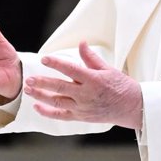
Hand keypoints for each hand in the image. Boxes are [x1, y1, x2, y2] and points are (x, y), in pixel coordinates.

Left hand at [23, 41, 142, 128]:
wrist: (131, 107)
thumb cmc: (121, 86)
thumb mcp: (108, 69)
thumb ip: (91, 57)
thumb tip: (81, 43)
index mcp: (93, 80)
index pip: (71, 69)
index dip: (56, 63)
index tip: (44, 58)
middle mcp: (86, 95)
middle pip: (59, 87)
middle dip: (42, 83)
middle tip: (29, 79)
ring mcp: (82, 107)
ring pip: (57, 102)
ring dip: (41, 96)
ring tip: (28, 90)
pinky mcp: (81, 117)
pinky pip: (61, 116)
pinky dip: (48, 113)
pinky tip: (37, 107)